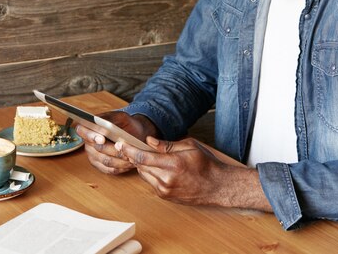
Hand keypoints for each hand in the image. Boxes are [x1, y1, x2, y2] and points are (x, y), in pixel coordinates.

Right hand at [75, 111, 157, 174]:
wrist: (134, 134)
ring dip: (120, 160)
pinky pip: (109, 170)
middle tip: (126, 149)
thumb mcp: (121, 117)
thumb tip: (103, 124)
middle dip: (113, 150)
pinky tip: (129, 163)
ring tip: (132, 156)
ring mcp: (93, 156)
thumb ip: (111, 118)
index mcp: (89, 127)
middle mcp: (89, 142)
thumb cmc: (127, 124)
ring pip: (105, 161)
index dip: (90, 135)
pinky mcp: (101, 166)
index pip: (82, 130)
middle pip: (97, 149)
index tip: (102, 139)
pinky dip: (121, 167)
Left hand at [116, 137, 270, 210]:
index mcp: (172, 165)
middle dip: (135, 156)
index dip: (129, 150)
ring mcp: (165, 190)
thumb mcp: (189, 146)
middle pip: (140, 166)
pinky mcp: (165, 196)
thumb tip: (149, 141)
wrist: (217, 186)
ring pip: (144, 174)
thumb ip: (166, 145)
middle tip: (133, 146)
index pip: (142, 158)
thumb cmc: (206, 164)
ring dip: (144, 165)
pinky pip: (150, 182)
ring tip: (154, 157)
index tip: (120, 145)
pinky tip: (161, 168)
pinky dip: (151, 173)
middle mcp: (166, 180)